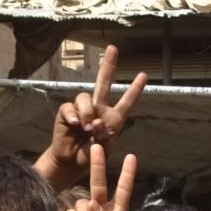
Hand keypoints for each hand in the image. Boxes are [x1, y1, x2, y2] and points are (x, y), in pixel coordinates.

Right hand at [42, 45, 146, 182]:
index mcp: (113, 118)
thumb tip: (96, 122)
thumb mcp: (103, 149)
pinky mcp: (67, 113)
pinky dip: (73, 115)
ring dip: (87, 112)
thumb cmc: (91, 155)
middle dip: (108, 66)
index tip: (143, 75)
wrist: (72, 162)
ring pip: (85, 97)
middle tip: (113, 48)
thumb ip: (103, 136)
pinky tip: (74, 124)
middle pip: (103, 83)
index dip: (134, 89)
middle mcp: (99, 109)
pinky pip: (69, 107)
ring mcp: (83, 109)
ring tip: (87, 128)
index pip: (126, 101)